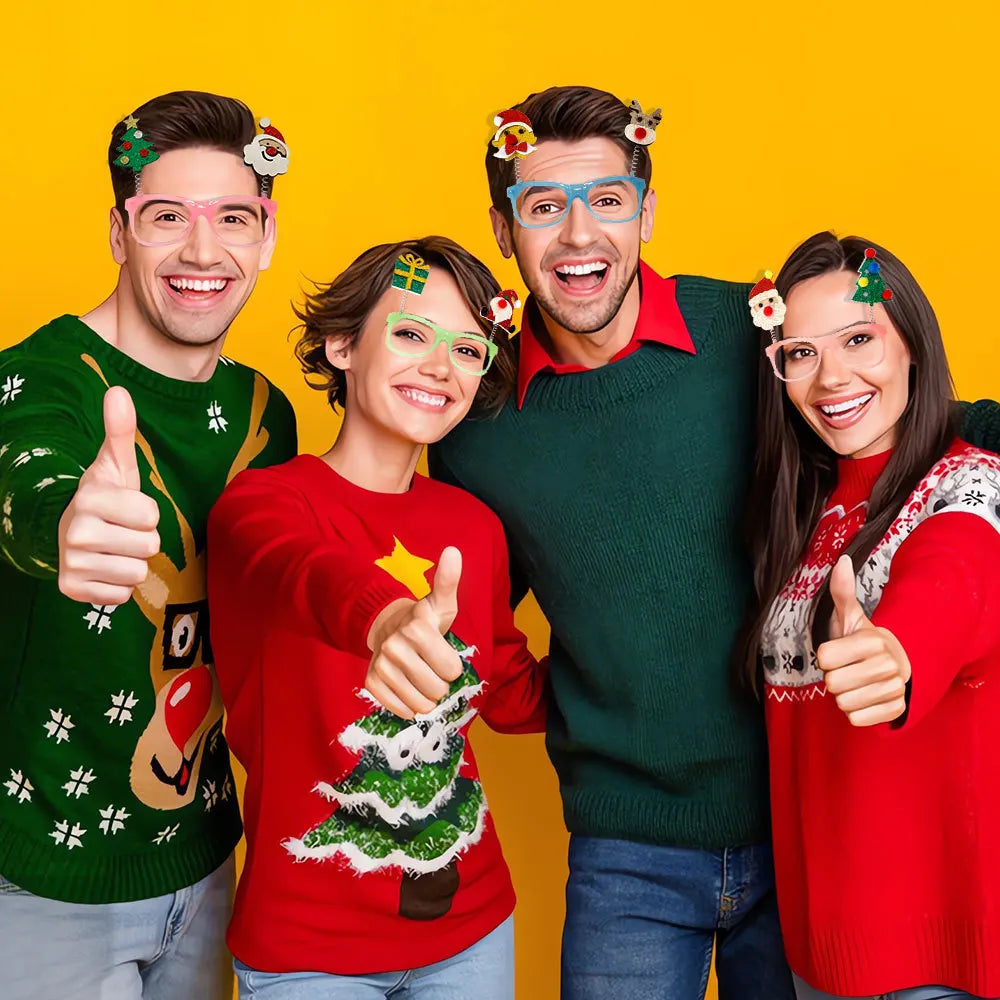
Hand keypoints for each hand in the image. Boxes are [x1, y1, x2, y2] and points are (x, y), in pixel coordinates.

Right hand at [57, 387, 160, 605]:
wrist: (72, 531)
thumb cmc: (107, 497)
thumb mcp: (116, 464)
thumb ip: (121, 431)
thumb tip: (118, 391)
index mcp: (90, 498)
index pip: (151, 516)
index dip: (147, 513)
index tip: (128, 508)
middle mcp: (75, 532)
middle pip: (149, 546)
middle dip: (143, 539)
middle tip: (122, 530)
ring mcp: (72, 563)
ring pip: (137, 572)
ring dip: (132, 562)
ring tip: (114, 548)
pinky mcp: (73, 590)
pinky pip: (122, 594)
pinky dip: (118, 584)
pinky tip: (104, 567)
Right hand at [365, 546, 463, 718]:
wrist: (387, 628)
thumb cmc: (424, 620)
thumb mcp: (441, 603)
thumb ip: (449, 581)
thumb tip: (454, 550)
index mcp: (418, 629)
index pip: (452, 671)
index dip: (452, 666)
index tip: (443, 654)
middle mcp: (396, 647)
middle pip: (437, 690)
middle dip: (439, 682)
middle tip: (431, 666)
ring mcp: (381, 666)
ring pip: (421, 705)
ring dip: (425, 696)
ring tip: (420, 676)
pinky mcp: (371, 683)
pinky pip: (401, 710)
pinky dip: (408, 705)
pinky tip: (407, 686)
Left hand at [815, 555, 909, 726]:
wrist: (899, 668)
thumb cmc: (864, 643)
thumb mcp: (851, 617)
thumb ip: (842, 592)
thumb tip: (842, 560)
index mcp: (873, 640)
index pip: (824, 657)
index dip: (825, 658)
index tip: (838, 653)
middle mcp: (888, 664)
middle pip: (832, 683)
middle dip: (834, 678)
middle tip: (848, 670)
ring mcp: (895, 688)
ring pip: (843, 703)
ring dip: (844, 696)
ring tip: (857, 683)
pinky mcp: (896, 710)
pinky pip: (856, 719)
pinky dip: (856, 712)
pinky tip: (866, 698)